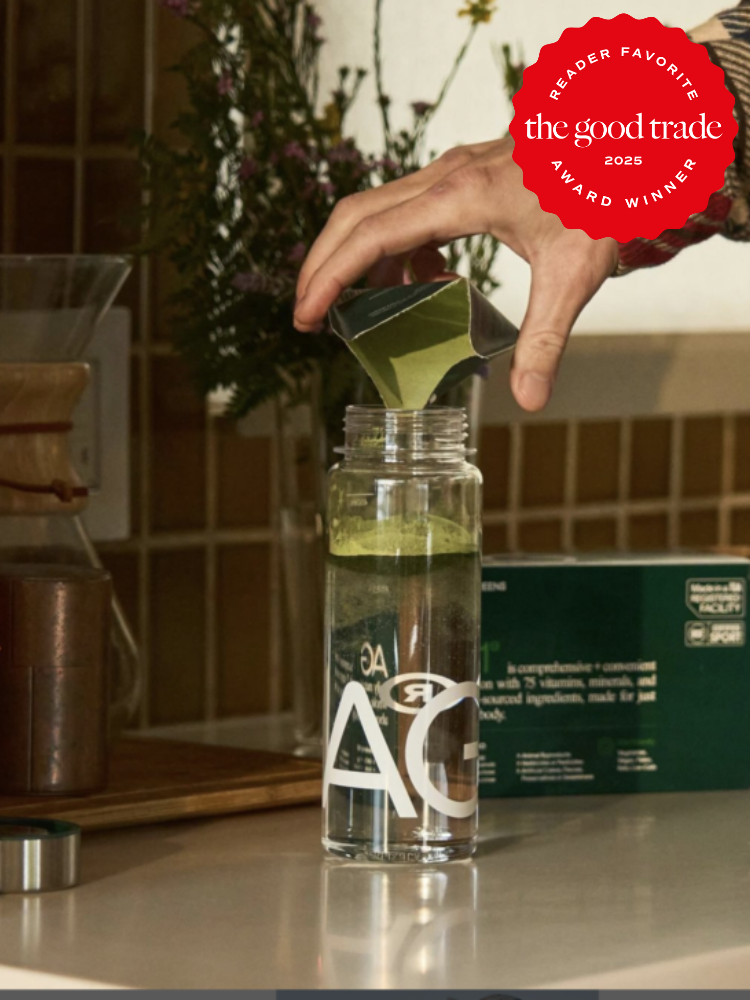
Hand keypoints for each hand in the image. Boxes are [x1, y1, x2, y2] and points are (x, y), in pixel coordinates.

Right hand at [294, 136, 617, 411]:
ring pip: (377, 210)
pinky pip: (409, 211)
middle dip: (323, 265)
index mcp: (459, 199)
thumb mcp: (575, 274)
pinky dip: (401, 251)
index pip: (370, 236)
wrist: (631, 138)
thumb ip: (546, 338)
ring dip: (359, 258)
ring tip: (363, 312)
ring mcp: (452, 172)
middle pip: (355, 216)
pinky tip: (431, 282)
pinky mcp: (464, 177)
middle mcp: (444, 178)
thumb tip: (530, 400)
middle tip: (308, 317)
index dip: (329, 276)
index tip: (306, 316)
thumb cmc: (604, 192)